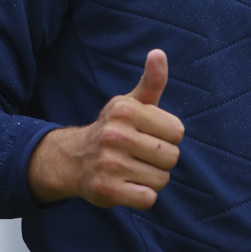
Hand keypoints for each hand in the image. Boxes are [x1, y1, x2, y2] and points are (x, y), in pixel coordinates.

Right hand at [27, 49, 183, 208]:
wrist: (73, 158)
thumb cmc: (114, 128)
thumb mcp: (131, 102)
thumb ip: (151, 81)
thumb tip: (158, 53)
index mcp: (126, 110)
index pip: (177, 131)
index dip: (168, 136)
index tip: (149, 135)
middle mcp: (115, 135)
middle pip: (171, 156)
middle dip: (161, 159)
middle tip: (141, 155)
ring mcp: (109, 164)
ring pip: (161, 179)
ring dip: (152, 178)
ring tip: (133, 169)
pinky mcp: (106, 190)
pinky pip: (148, 199)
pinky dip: (143, 195)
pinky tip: (128, 185)